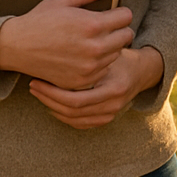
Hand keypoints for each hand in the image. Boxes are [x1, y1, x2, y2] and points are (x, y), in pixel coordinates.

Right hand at [0, 0, 134, 89]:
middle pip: (127, 36)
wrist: (17, 47)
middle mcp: (94, 48)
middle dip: (118, 29)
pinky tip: (84, 56)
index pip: (127, 17)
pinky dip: (99, 63)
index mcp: (93, 24)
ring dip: (109, 46)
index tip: (111, 14)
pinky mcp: (82, 80)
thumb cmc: (40, 20)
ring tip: (90, 41)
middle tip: (103, 27)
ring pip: (117, 54)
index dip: (119, 13)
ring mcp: (89, 67)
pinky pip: (104, 70)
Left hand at [29, 47, 164, 129]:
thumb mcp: (108, 52)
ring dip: (53, 108)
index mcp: (113, 88)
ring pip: (74, 119)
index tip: (38, 80)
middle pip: (72, 111)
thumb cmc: (122, 57)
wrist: (142, 71)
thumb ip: (89, 56)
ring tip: (39, 94)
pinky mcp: (106, 118)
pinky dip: (64, 116)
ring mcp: (110, 114)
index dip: (53, 92)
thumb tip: (54, 53)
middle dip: (49, 99)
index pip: (76, 99)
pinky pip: (80, 124)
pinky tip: (52, 105)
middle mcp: (113, 105)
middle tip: (34, 86)